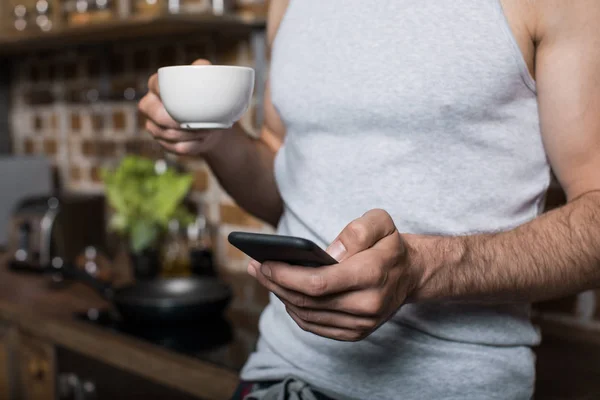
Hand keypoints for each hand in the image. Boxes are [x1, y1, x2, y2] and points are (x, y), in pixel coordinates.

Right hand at [138, 59, 226, 155]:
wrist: (214, 123)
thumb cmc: (208, 97)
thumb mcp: (208, 80)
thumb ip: (203, 69)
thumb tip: (202, 66)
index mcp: (157, 85)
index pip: (156, 86)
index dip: (170, 96)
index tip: (187, 104)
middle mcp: (149, 104)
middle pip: (158, 117)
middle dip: (181, 124)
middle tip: (202, 125)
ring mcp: (153, 125)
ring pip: (166, 135)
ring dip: (189, 136)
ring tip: (206, 131)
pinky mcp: (161, 142)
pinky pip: (174, 148)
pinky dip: (191, 146)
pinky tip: (201, 140)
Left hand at [249, 209, 420, 341]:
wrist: (412, 274)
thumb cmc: (390, 244)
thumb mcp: (380, 222)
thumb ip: (355, 232)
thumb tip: (329, 254)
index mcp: (372, 275)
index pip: (318, 283)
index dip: (286, 276)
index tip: (264, 263)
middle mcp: (367, 305)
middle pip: (308, 301)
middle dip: (275, 284)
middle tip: (254, 267)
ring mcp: (361, 324)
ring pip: (308, 315)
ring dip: (281, 297)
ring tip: (263, 277)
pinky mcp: (355, 333)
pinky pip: (315, 326)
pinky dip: (294, 311)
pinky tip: (282, 293)